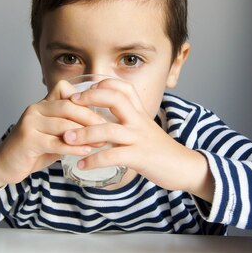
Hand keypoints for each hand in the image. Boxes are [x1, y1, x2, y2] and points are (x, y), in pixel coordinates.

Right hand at [0, 80, 106, 184]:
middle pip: (68, 106)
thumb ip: (70, 126)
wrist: (4, 165)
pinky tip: (86, 151)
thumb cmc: (33, 150)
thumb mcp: (53, 134)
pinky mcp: (27, 140)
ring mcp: (30, 123)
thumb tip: (100, 125)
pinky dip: (73, 147)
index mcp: (42, 104)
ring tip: (101, 142)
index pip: (65, 89)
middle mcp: (35, 109)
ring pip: (63, 124)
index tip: (103, 110)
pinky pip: (55, 142)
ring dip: (85, 134)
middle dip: (91, 117)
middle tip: (108, 128)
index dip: (85, 98)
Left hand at [63, 79, 212, 200]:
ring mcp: (140, 138)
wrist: (185, 168)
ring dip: (84, 133)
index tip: (85, 90)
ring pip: (109, 129)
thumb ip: (128, 123)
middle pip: (115, 99)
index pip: (123, 88)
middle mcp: (140, 121)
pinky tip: (81, 165)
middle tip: (69, 104)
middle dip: (90, 98)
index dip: (103, 84)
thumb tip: (104, 123)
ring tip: (67, 139)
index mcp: (141, 113)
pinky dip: (94, 160)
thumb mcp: (145, 130)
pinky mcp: (140, 157)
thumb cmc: (161, 150)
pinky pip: (113, 156)